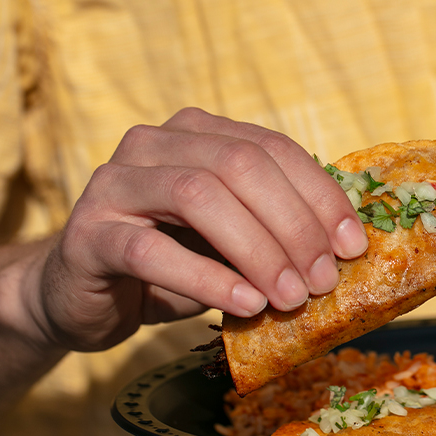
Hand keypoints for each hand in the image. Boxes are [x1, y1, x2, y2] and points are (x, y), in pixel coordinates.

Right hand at [26, 108, 367, 351]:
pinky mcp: (88, 233)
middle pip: (240, 165)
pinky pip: (151, 250)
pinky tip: (245, 304)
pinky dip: (207, 279)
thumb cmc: (172, 263)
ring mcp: (115, 182)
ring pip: (198, 196)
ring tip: (290, 297)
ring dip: (257, 250)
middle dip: (293, 225)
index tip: (353, 246)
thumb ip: (274, 228)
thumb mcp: (232, 240)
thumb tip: (345, 249)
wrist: (83, 294)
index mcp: (197, 132)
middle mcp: (154, 142)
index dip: (319, 195)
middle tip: (324, 280)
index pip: (271, 148)